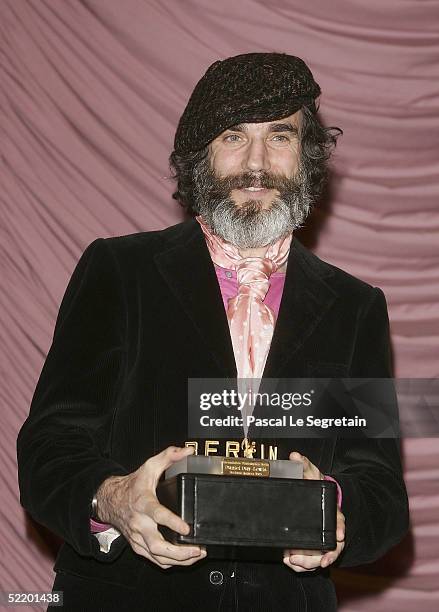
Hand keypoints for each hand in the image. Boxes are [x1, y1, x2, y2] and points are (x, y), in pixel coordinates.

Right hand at [95, 446, 206, 568]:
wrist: (109, 500)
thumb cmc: (132, 485)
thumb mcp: (149, 466)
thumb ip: (169, 456)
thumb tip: (187, 451)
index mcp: (144, 503)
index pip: (158, 515)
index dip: (173, 522)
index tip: (187, 528)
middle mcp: (140, 524)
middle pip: (158, 545)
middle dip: (179, 552)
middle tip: (197, 550)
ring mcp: (138, 538)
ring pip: (157, 557)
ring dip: (179, 561)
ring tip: (197, 556)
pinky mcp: (138, 547)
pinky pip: (154, 560)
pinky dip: (170, 563)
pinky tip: (184, 560)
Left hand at [283, 451, 344, 571]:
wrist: (317, 499)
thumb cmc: (315, 486)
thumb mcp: (311, 474)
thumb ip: (304, 464)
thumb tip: (294, 455)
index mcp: (333, 511)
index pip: (340, 521)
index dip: (339, 529)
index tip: (339, 535)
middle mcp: (331, 528)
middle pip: (332, 546)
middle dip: (320, 555)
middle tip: (301, 557)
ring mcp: (324, 539)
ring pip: (320, 556)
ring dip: (308, 561)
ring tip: (292, 560)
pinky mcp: (315, 547)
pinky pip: (312, 559)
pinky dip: (302, 563)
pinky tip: (290, 562)